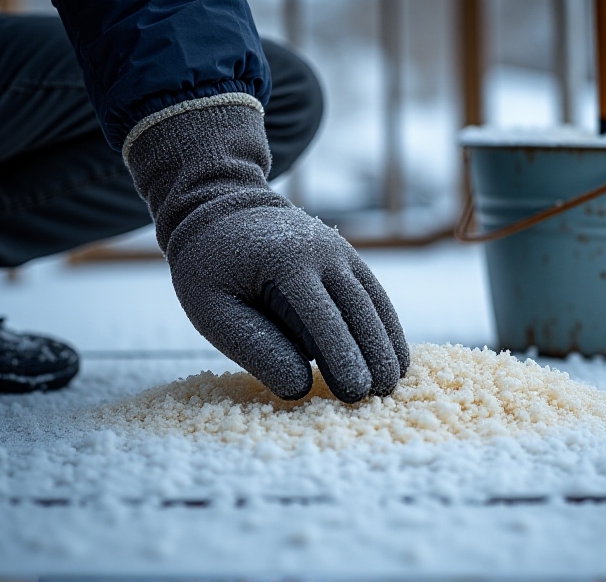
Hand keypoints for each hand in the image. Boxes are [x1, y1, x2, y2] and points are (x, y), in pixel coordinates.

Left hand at [124, 94, 408, 402]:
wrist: (223, 212)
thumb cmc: (211, 271)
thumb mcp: (212, 309)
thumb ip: (254, 346)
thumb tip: (299, 386)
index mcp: (285, 261)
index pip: (321, 315)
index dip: (342, 355)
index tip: (356, 392)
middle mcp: (322, 251)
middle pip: (358, 308)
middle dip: (373, 352)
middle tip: (382, 394)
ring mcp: (339, 251)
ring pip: (373, 300)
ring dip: (388, 341)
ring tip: (394, 382)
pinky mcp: (346, 259)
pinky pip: (374, 294)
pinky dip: (387, 325)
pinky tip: (394, 356)